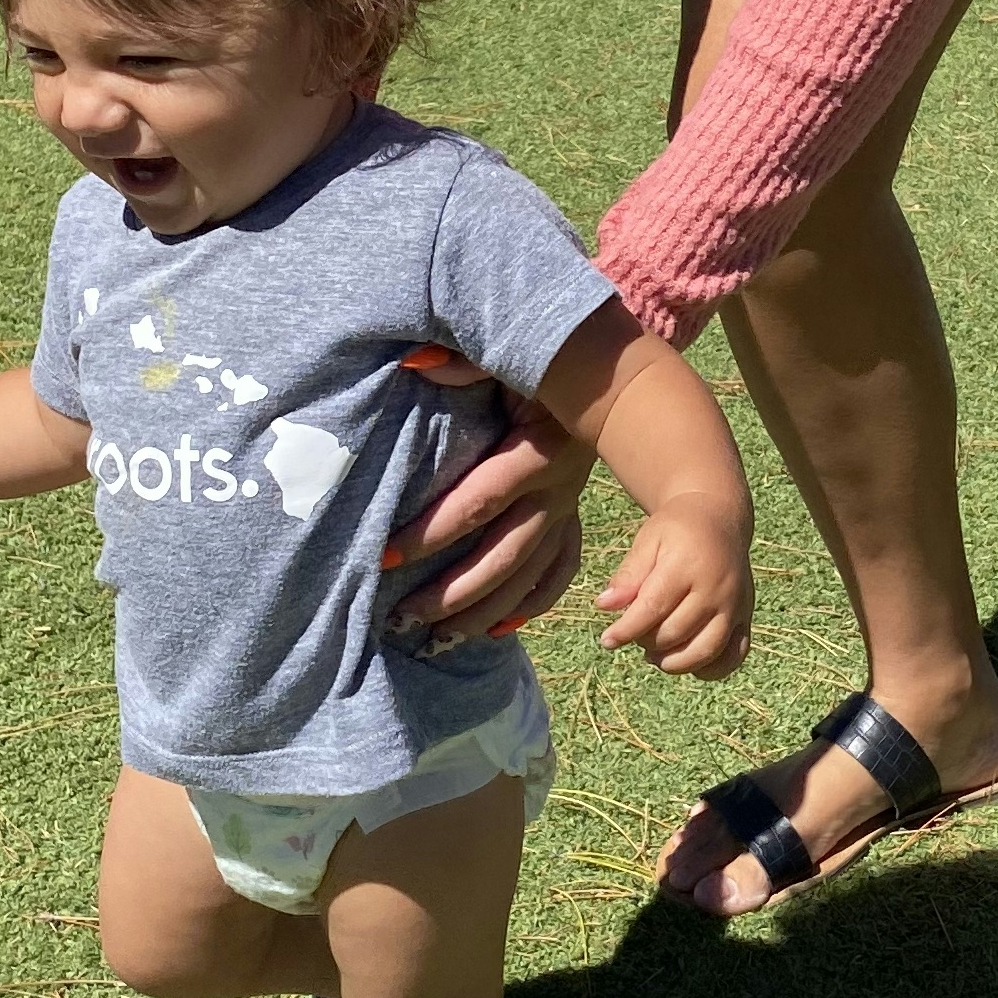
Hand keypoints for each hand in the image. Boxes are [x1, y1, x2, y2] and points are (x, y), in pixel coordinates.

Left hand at [387, 359, 595, 643]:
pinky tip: (498, 630)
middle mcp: (556, 492)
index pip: (476, 503)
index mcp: (536, 453)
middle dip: (452, 591)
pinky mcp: (573, 519)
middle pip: (502, 555)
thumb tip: (412, 363)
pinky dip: (532, 604)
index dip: (430, 533)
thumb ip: (463, 361)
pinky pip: (559, 572)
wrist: (612, 377)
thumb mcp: (506, 357)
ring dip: (483, 611)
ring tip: (437, 640)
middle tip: (403, 616)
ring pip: (527, 575)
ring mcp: (567, 511)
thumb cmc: (543, 364)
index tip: (385, 557)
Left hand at [596, 498, 751, 678]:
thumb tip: (603, 605)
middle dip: (647, 641)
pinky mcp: (746, 618)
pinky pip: (733, 656)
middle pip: (675, 633)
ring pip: (705, 652)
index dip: (626, 630)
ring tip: (654, 655)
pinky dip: (709, 669)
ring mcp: (736, 606)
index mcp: (689, 565)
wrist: (719, 519)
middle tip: (635, 632)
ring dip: (674, 662)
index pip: (652, 608)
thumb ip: (628, 575)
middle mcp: (717, 588)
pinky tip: (686, 660)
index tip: (607, 640)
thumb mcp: (647, 541)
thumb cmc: (676, 531)